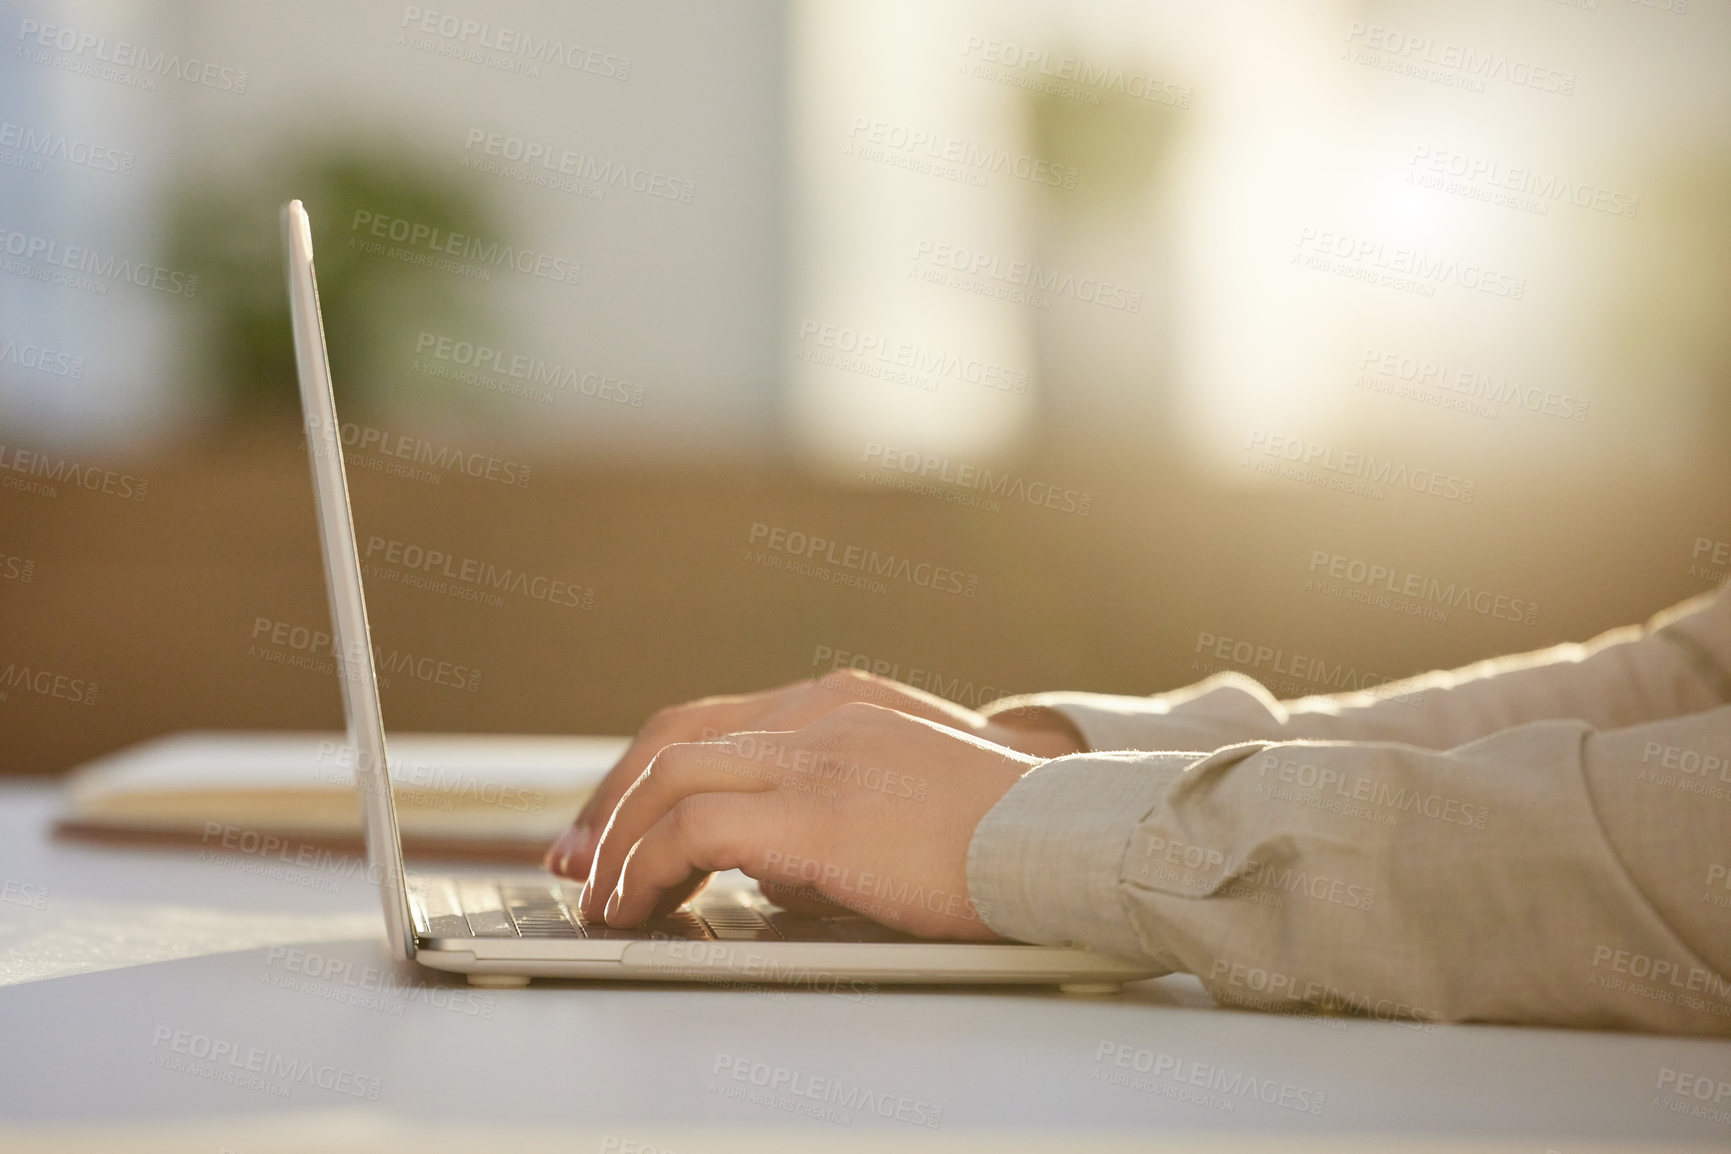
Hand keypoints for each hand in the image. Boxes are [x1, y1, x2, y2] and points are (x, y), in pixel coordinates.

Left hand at [543, 669, 1082, 877]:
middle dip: (608, 806)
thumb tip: (760, 873)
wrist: (1070, 834)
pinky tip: (640, 907)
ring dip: (619, 844)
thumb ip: (827, 813)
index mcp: (840, 702)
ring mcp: (818, 753)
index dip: (640, 776)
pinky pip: (695, 832)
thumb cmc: (1005, 835)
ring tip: (605, 901)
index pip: (707, 724)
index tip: (607, 829)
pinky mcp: (820, 811)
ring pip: (670, 778)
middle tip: (577, 865)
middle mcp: (819, 712)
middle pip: (672, 740)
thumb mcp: (904, 799)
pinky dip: (648, 868)